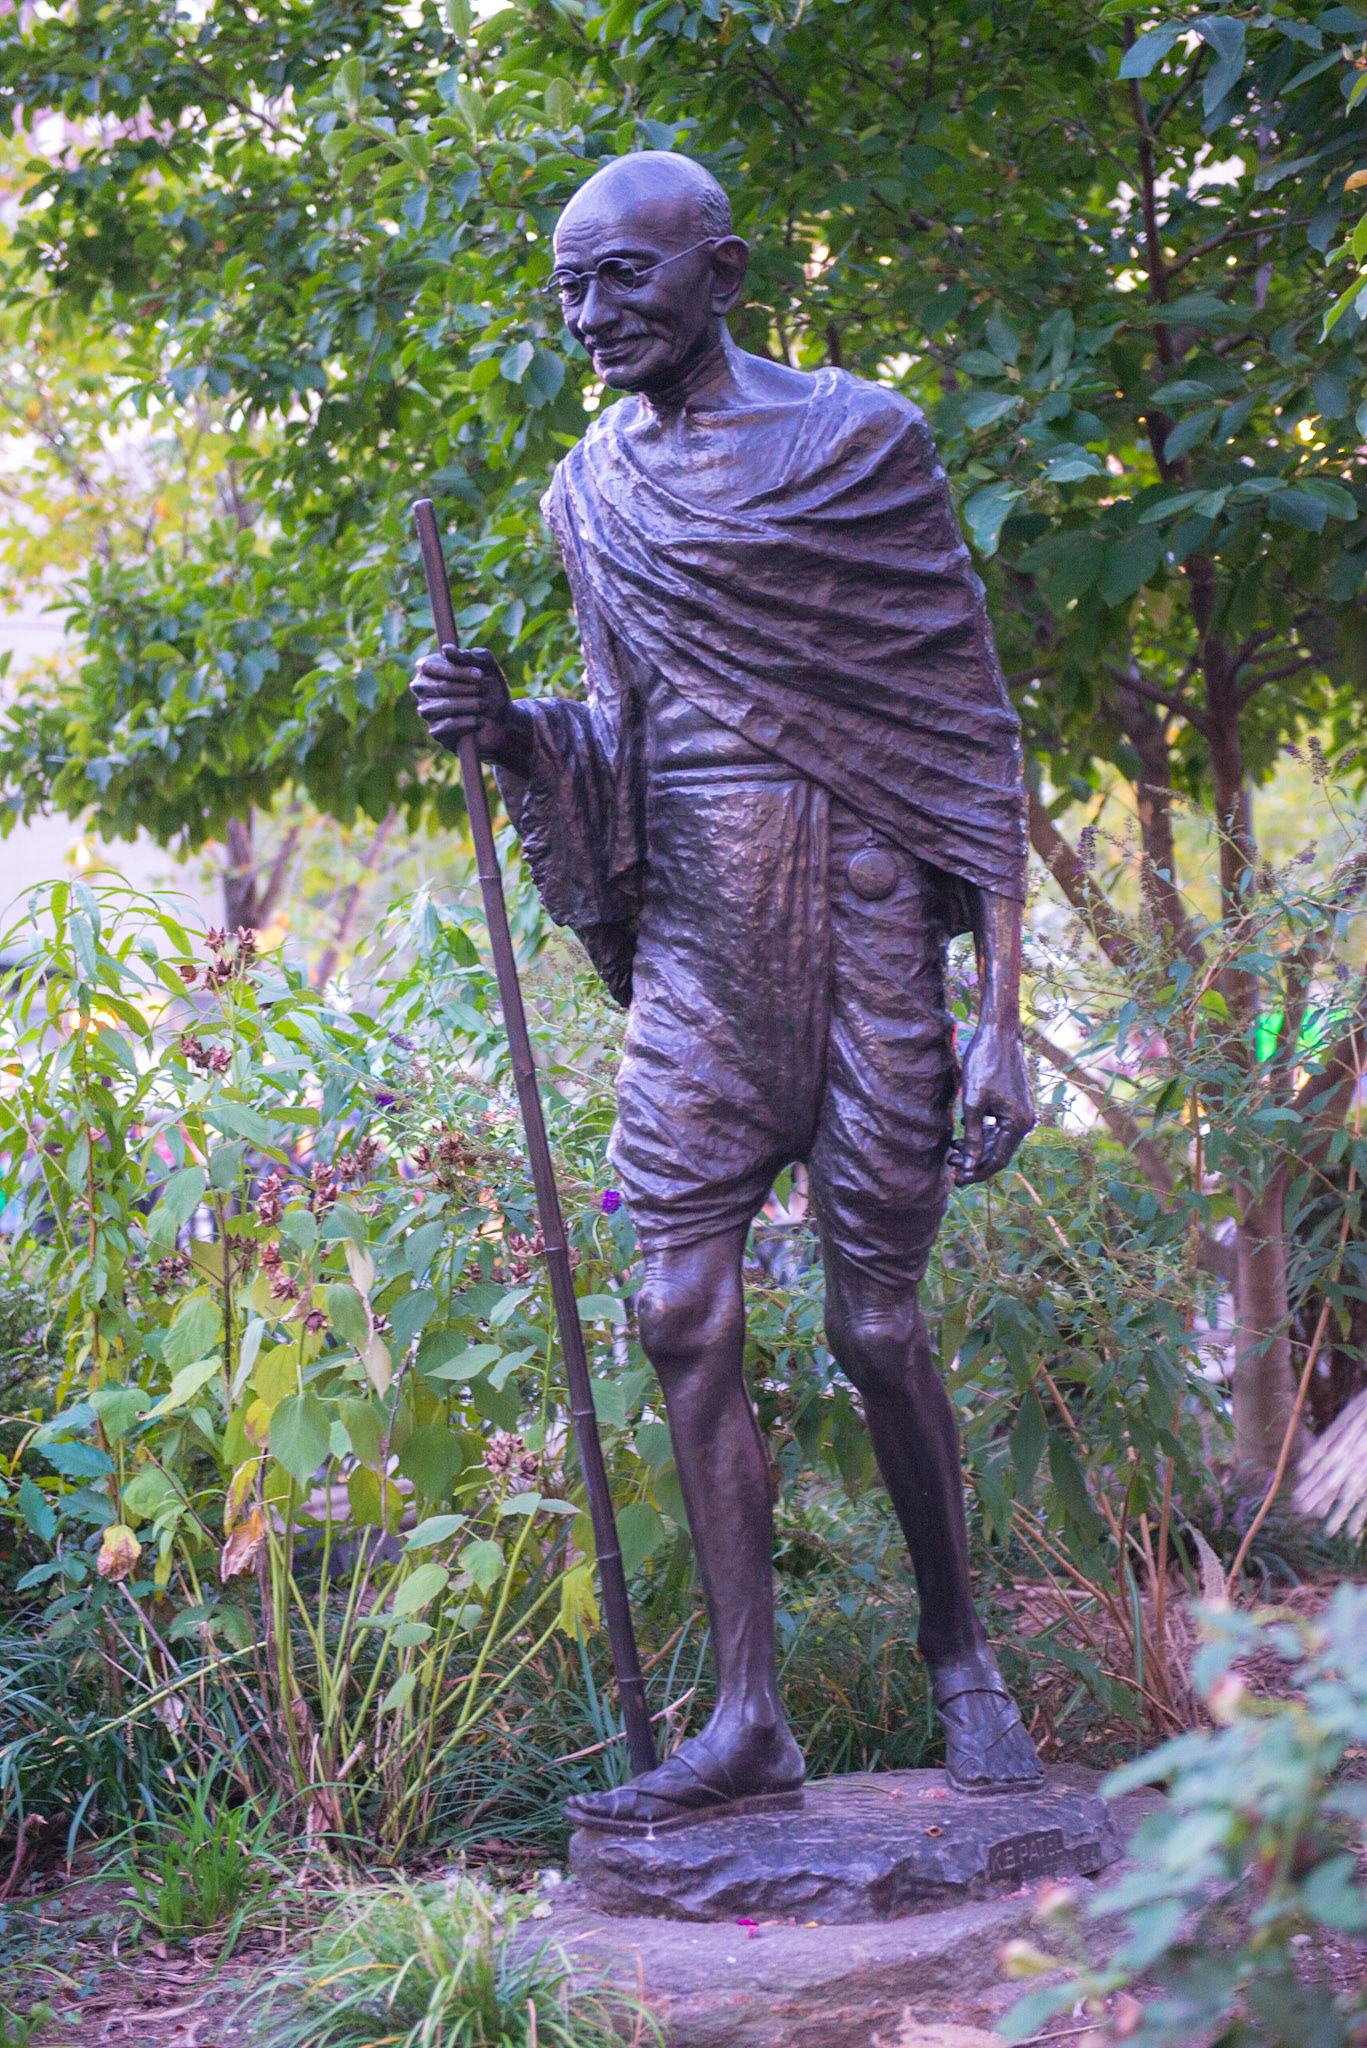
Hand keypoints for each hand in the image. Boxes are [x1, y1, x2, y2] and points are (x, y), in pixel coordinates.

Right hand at [409, 645, 531, 773]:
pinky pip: (446, 726)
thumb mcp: (486, 666)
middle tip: (483, 690)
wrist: (502, 720)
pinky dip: (467, 722)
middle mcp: (423, 689)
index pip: (430, 667)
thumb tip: (447, 649)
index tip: (480, 675)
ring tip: (483, 705)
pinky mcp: (436, 732)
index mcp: (429, 668)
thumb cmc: (490, 688)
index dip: (457, 671)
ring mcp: (427, 710)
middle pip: (440, 686)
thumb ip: (469, 655)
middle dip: (467, 688)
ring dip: (468, 705)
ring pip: (442, 706)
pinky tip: (479, 721)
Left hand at [948, 1018, 1033, 1185]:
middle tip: (950, 1168)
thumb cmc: (984, 1064)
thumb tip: (969, 1163)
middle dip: (975, 1162)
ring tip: (952, 1152)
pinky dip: (984, 1134)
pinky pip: (1001, 1128)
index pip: (997, 1160)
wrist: (1000, 1034)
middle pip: (999, 1153)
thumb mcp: (973, 1102)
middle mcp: (1025, 1121)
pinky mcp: (1016, 1104)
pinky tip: (964, 1135)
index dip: (976, 1172)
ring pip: (999, 1141)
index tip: (957, 1181)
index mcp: (1017, 1123)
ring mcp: (1023, 1113)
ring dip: (977, 1149)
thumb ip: (973, 1136)